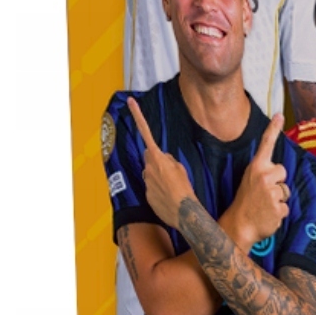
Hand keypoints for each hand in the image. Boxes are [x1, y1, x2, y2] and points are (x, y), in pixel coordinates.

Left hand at [126, 97, 192, 231]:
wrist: (183, 212)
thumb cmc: (184, 189)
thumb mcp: (181, 169)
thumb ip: (168, 161)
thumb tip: (162, 160)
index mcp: (158, 158)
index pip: (146, 133)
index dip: (138, 116)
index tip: (131, 102)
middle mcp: (148, 168)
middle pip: (150, 157)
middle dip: (156, 160)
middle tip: (170, 171)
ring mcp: (146, 182)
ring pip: (150, 173)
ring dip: (157, 176)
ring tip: (172, 186)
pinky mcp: (146, 195)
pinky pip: (151, 187)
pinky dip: (158, 189)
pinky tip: (168, 196)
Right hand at [223, 114, 289, 248]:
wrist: (238, 227)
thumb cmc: (246, 203)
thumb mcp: (250, 181)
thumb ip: (264, 172)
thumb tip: (278, 168)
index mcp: (256, 168)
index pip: (266, 145)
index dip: (273, 129)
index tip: (279, 115)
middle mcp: (263, 176)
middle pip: (283, 172)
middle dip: (278, 182)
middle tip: (263, 193)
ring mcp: (271, 192)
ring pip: (286, 191)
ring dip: (279, 199)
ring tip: (264, 205)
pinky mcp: (278, 207)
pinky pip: (286, 207)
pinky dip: (279, 213)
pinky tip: (267, 215)